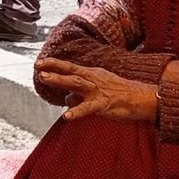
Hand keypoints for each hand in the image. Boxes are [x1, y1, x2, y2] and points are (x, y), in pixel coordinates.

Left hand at [33, 59, 157, 121]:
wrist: (141, 99)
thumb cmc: (119, 95)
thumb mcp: (97, 90)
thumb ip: (80, 94)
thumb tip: (66, 98)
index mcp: (92, 74)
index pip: (70, 67)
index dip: (55, 64)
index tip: (40, 62)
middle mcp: (93, 79)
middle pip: (71, 71)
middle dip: (54, 68)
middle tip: (38, 66)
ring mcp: (98, 91)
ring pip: (76, 83)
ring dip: (60, 80)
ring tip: (45, 78)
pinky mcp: (103, 104)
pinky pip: (88, 108)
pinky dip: (77, 111)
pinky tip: (66, 115)